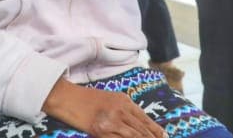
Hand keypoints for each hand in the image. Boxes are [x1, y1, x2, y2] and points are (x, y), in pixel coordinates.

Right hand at [43, 78, 163, 137]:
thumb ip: (125, 109)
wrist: (68, 98)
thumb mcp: (111, 98)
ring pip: (133, 135)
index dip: (155, 129)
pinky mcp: (101, 130)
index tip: (164, 136)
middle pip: (141, 128)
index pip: (144, 118)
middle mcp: (120, 110)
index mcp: (124, 101)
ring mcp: (111, 121)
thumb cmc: (88, 99)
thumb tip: (138, 122)